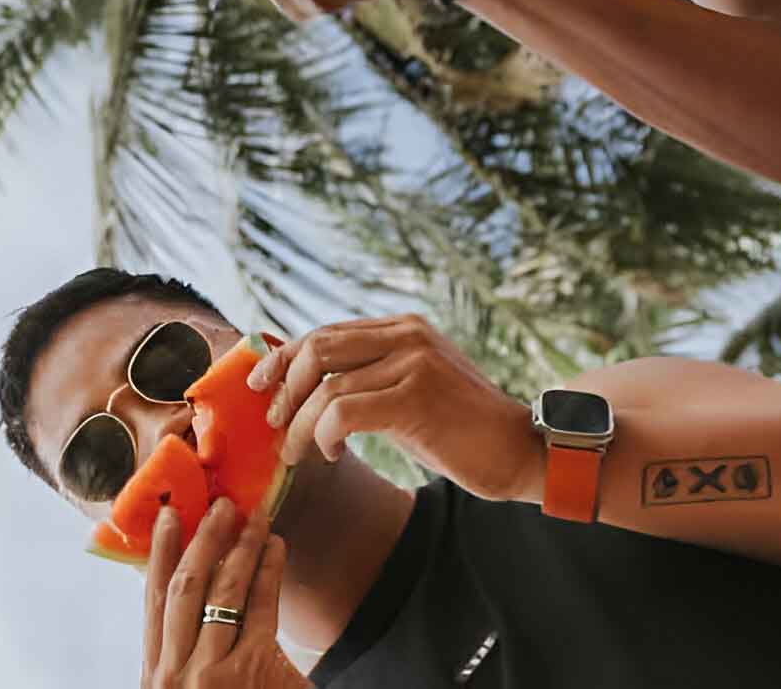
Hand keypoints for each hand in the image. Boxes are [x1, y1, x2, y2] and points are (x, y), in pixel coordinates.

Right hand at [137, 499, 309, 688]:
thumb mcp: (185, 685)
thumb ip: (184, 650)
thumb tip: (198, 589)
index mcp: (156, 669)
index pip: (155, 599)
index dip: (160, 552)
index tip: (168, 514)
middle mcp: (176, 667)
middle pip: (186, 586)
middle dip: (205, 538)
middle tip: (222, 505)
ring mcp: (212, 670)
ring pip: (224, 591)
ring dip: (242, 547)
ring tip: (256, 518)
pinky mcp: (250, 670)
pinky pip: (261, 608)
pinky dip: (269, 572)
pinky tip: (276, 549)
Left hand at [248, 314, 540, 503]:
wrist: (519, 453)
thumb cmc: (459, 431)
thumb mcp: (410, 391)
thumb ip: (371, 377)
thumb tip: (308, 388)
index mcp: (405, 328)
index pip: (326, 333)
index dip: (284, 357)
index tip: (260, 386)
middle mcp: (408, 336)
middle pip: (318, 349)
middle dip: (284, 387)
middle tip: (274, 423)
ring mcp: (414, 363)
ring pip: (326, 388)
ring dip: (300, 425)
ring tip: (297, 452)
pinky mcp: (416, 398)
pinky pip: (343, 412)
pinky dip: (324, 435)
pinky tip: (331, 452)